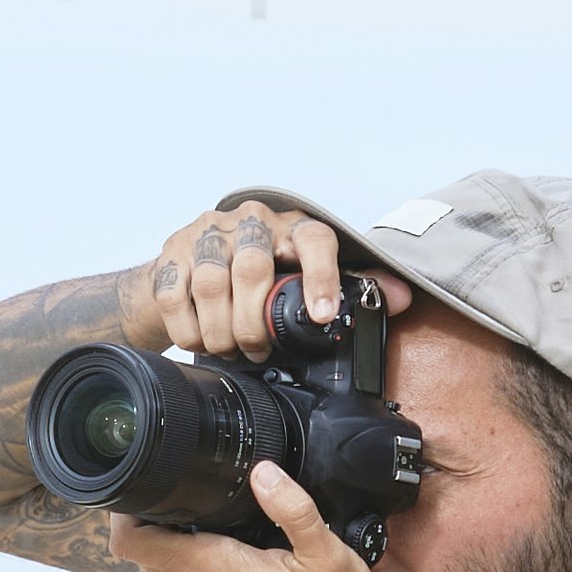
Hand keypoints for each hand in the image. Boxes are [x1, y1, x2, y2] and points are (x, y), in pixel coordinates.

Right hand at [126, 184, 351, 354]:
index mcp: (292, 226)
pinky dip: (189, 329)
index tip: (323, 315)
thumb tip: (399, 297)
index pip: (314, 240)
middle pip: (253, 268)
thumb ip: (353, 286)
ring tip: (230, 350)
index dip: (322, 277)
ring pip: (212, 284)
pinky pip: (175, 295)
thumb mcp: (308, 276)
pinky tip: (200, 341)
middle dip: (255, 323)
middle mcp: (251, 221)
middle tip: (259, 351)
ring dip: (221, 330)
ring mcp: (208, 233)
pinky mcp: (172, 250)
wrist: (193, 265)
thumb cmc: (262, 274)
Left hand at [139, 451, 396, 571]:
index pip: (131, 540)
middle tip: (194, 509)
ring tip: (214, 540)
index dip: (128, 510)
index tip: (149, 492)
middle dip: (157, 527)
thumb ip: (293, 510)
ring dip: (173, 557)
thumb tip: (265, 473)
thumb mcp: (329, 559)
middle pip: (142, 555)